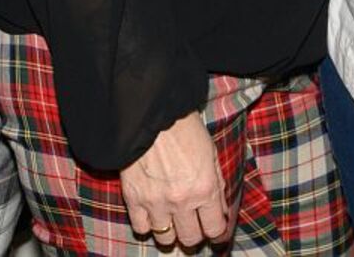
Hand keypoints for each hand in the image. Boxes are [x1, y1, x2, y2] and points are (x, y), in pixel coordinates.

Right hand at [119, 110, 230, 248]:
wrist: (152, 115)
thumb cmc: (184, 129)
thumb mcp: (211, 154)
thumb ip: (217, 184)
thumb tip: (220, 209)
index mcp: (205, 189)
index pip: (214, 229)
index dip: (216, 231)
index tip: (213, 229)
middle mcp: (182, 201)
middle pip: (190, 238)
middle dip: (194, 233)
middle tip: (192, 225)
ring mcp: (156, 203)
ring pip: (166, 239)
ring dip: (171, 232)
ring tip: (172, 220)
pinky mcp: (134, 199)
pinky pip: (141, 228)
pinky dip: (147, 225)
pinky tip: (152, 214)